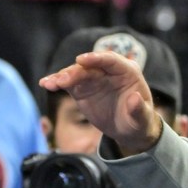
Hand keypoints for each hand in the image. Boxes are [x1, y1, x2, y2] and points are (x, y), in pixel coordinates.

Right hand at [40, 51, 161, 154]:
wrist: (127, 129)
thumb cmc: (138, 121)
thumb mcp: (142, 119)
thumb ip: (139, 109)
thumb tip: (134, 98)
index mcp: (127, 71)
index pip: (110, 60)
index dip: (96, 58)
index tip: (81, 59)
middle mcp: (108, 71)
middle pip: (89, 67)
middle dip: (74, 72)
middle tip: (62, 80)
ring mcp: (93, 79)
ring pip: (76, 73)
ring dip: (62, 77)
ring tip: (49, 84)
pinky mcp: (82, 89)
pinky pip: (68, 83)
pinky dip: (56, 83)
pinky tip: (45, 84)